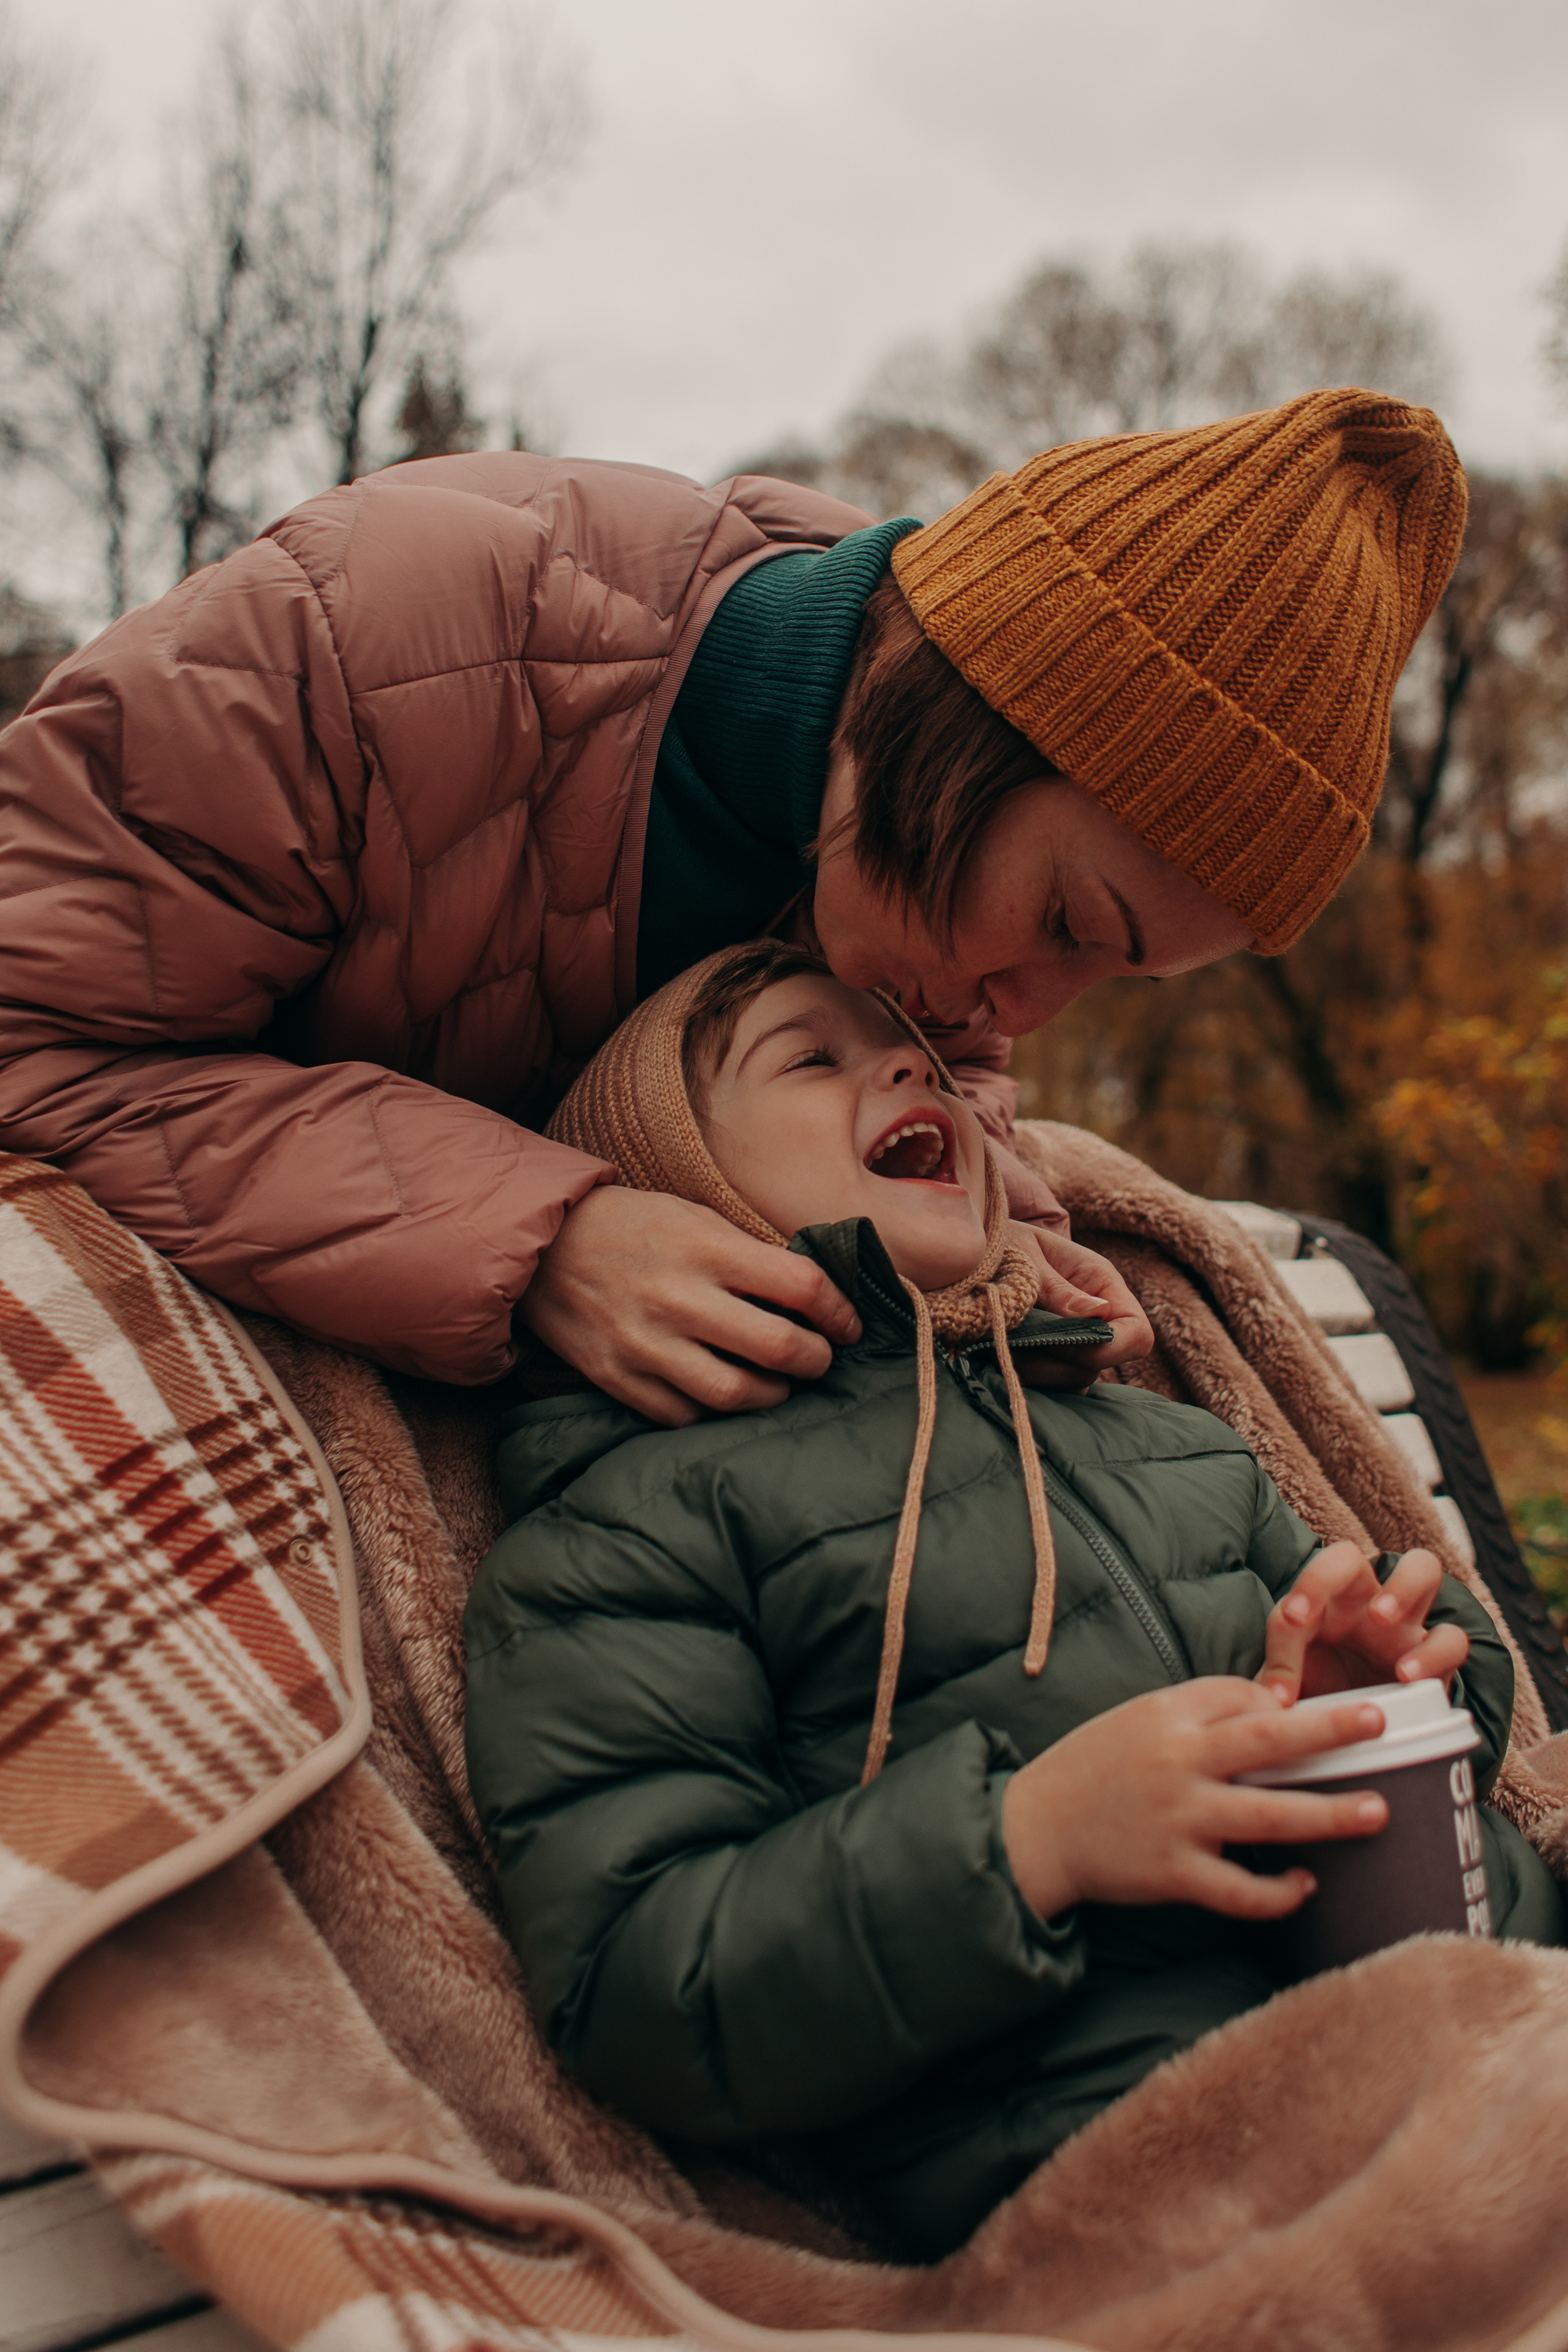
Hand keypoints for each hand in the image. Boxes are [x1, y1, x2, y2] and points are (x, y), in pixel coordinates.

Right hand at [518, 1186, 860, 1426]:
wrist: (541, 1249)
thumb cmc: (631, 1227)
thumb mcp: (694, 1218)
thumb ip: (749, 1255)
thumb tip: (811, 1294)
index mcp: (705, 1249)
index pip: (801, 1286)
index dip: (839, 1310)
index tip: (847, 1323)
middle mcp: (677, 1299)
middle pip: (778, 1348)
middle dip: (816, 1359)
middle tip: (820, 1357)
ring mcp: (644, 1344)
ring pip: (734, 1395)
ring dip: (773, 1394)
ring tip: (778, 1383)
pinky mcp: (616, 1379)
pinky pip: (684, 1415)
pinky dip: (715, 1412)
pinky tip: (724, 1393)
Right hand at [1001, 1678, 1390, 1922]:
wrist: (1037, 1829)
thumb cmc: (1095, 1766)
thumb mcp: (1139, 1718)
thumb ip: (1200, 1711)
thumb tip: (1274, 1708)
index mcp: (1169, 1718)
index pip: (1241, 1698)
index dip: (1288, 1705)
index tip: (1329, 1712)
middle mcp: (1178, 1764)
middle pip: (1267, 1742)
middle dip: (1329, 1731)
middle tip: (1379, 1723)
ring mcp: (1179, 1821)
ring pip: (1269, 1817)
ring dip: (1329, 1814)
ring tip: (1378, 1812)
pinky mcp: (1173, 1875)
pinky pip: (1238, 1890)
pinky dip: (1277, 1892)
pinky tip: (1306, 1885)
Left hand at [1007, 1222, 1154, 1390]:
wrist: (969, 1246)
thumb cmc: (999, 1240)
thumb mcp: (1023, 1254)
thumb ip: (1056, 1287)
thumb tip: (1097, 1314)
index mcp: (1099, 1282)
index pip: (1136, 1332)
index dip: (1110, 1348)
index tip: (1061, 1342)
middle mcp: (1094, 1315)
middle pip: (1102, 1363)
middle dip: (1059, 1361)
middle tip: (1015, 1342)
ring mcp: (1073, 1337)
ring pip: (1074, 1379)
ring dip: (1038, 1370)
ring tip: (1003, 1344)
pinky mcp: (1049, 1354)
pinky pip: (1052, 1383)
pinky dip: (1029, 1376)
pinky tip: (1003, 1354)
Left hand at [1257, 1542, 1468, 1705]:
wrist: (1366, 1727)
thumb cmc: (1325, 1692)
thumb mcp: (1299, 1684)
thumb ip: (1281, 1679)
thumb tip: (1268, 1698)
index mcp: (1324, 1602)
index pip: (1308, 1576)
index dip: (1303, 1588)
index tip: (1294, 1619)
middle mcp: (1363, 1601)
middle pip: (1349, 1556)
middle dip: (1331, 1575)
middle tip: (1313, 1609)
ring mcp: (1405, 1623)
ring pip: (1422, 1567)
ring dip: (1403, 1588)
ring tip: (1382, 1620)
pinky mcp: (1438, 1657)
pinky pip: (1451, 1639)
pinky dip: (1433, 1654)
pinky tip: (1407, 1677)